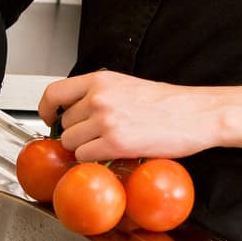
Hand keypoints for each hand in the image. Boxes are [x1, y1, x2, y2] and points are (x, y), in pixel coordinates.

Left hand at [38, 72, 223, 161]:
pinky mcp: (115, 144)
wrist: (195, 114)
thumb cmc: (168, 102)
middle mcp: (99, 98)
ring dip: (84, 148)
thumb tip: (75, 111)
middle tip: (94, 137)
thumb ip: (99, 94)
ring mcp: (105, 121)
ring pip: (71, 142)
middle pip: (64, 124)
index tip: (49, 118)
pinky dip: (95, 159)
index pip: (54, 93)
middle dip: (75, 133)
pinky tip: (112, 153)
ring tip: (107, 144)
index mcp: (100, 80)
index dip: (46, 110)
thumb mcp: (126, 85)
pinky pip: (86, 157)